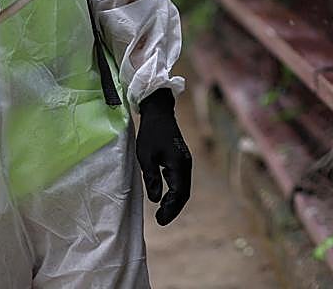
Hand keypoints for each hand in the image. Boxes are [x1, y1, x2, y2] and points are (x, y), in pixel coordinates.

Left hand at [136, 88, 191, 224]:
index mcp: (179, 165)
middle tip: (161, 220)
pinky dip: (175, 192)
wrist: (159, 112)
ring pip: (184, 187)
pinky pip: (181, 180)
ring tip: (162, 212)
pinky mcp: (181, 159)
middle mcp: (186, 164)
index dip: (170, 209)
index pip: (178, 193)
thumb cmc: (150, 133)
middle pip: (184, 193)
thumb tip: (154, 199)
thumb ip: (151, 178)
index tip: (160, 219)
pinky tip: (165, 197)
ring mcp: (185, 161)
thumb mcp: (146, 156)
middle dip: (174, 208)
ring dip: (175, 201)